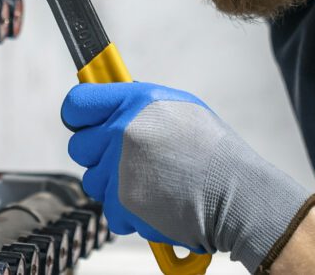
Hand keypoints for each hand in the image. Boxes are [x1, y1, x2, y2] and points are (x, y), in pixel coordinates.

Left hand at [62, 82, 314, 271]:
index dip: (79, 116)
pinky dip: (128, 213)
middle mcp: (121, 130)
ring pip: (92, 180)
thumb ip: (138, 105)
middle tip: (129, 161)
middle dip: (98, 155)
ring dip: (113, 185)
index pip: (77, 103)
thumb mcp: (179, 107)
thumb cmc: (214, 152)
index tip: (85, 124)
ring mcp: (119, 167)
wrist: (238, 195)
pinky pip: (109, 210)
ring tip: (150, 182)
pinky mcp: (123, 202)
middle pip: (78, 146)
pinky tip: (155, 202)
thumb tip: (111, 105)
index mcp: (134, 101)